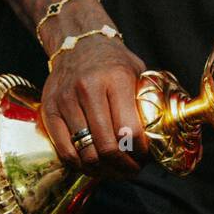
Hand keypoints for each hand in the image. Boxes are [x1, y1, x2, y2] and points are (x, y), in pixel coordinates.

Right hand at [40, 30, 151, 178]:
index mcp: (115, 79)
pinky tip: (94, 165)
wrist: (78, 43)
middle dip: (124, 166)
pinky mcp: (49, 110)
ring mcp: (65, 100)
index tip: (146, 157)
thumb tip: (164, 137)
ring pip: (85, 152)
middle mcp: (88, 89)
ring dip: (104, 170)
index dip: (140, 152)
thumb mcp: (137, 73)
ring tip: (115, 170)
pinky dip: (81, 165)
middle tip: (132, 169)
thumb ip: (147, 102)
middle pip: (107, 146)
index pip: (129, 130)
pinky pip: (65, 150)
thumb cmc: (113, 62)